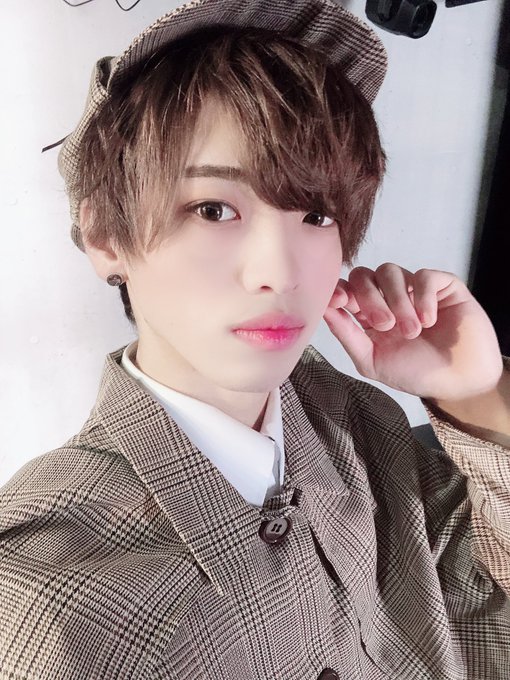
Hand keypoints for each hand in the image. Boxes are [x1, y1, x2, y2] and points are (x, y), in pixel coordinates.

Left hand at [322, 264, 502, 400]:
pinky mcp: (443, 286)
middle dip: (369, 298)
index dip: (340, 290)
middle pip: (364, 275)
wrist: (458, 381)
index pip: (347, 289)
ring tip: (412, 330)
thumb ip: (347, 334)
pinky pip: (424, 275)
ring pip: (391, 271)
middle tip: (385, 326)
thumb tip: (323, 309)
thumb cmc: (415, 373)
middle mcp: (388, 298)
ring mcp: (414, 289)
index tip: (339, 302)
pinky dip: (423, 297)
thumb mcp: (371, 360)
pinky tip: (430, 321)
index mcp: (368, 315)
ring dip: (397, 301)